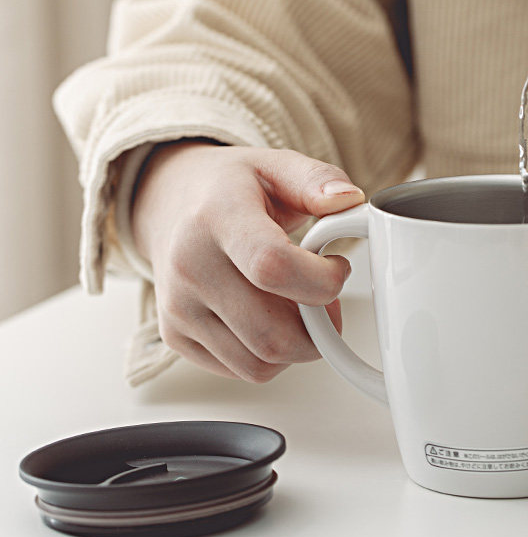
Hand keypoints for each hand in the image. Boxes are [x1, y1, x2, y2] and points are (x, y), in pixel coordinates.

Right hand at [131, 142, 364, 381]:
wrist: (169, 201)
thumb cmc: (228, 187)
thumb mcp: (275, 165)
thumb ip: (317, 180)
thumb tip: (349, 200)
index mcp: (217, 217)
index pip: (271, 267)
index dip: (320, 281)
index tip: (337, 268)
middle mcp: (190, 266)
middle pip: (271, 334)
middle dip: (320, 329)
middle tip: (327, 300)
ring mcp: (178, 307)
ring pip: (260, 364)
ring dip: (297, 347)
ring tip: (298, 308)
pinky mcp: (175, 336)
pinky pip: (241, 371)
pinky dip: (269, 355)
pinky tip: (270, 317)